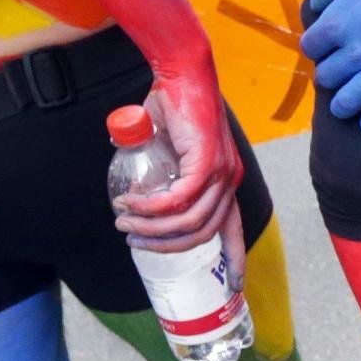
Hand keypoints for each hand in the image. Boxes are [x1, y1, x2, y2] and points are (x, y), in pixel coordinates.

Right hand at [115, 57, 240, 244]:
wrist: (179, 73)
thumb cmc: (172, 107)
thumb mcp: (166, 152)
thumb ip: (158, 176)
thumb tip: (133, 200)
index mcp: (225, 182)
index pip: (234, 230)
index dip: (235, 261)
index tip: (232, 288)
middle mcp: (229, 181)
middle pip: (204, 233)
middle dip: (166, 245)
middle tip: (134, 240)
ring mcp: (221, 172)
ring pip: (189, 221)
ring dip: (152, 228)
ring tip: (125, 223)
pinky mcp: (207, 161)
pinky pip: (179, 199)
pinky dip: (153, 207)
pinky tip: (132, 204)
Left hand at [298, 0, 360, 135]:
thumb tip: (317, 4)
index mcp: (336, 23)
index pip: (311, 49)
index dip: (318, 46)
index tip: (329, 44)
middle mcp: (356, 51)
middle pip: (328, 78)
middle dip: (331, 74)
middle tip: (343, 70)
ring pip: (349, 103)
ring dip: (344, 106)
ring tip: (349, 104)